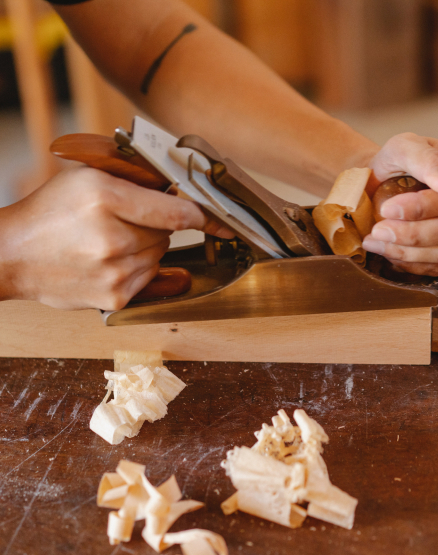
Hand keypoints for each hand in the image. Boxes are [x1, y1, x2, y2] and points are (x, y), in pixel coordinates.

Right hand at [0, 167, 232, 309]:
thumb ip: (135, 179)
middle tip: (123, 221)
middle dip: (156, 225)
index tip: (224, 223)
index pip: (176, 211)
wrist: (13, 255)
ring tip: (110, 242)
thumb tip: (177, 190)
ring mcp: (115, 273)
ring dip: (146, 247)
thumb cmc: (49, 213)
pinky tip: (110, 261)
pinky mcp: (117, 299)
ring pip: (160, 255)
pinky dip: (138, 267)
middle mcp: (112, 239)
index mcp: (105, 199)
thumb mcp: (87, 178)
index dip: (205, 216)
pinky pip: (149, 277)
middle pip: (169, 233)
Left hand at [362, 133, 437, 275]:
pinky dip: (414, 264)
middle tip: (376, 233)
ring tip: (376, 243)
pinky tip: (391, 253)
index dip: (420, 209)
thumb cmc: (396, 163)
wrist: (386, 182)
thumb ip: (428, 161)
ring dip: (407, 253)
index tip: (387, 210)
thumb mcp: (403, 148)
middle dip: (410, 235)